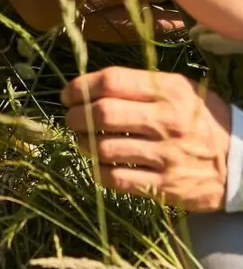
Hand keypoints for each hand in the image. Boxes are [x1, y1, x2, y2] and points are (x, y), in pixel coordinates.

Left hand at [63, 68, 230, 210]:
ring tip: (81, 140)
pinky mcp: (167, 187)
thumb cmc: (201, 118)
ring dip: (83, 143)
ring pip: (105, 148)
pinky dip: (98, 172)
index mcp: (168, 91)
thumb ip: (138, 84)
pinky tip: (96, 165)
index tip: (67, 94)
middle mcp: (167, 122)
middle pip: (102, 114)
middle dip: (75, 116)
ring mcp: (167, 156)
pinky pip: (118, 180)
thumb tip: (89, 85)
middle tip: (70, 118)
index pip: (111, 82)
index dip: (80, 86)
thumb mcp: (178, 89)